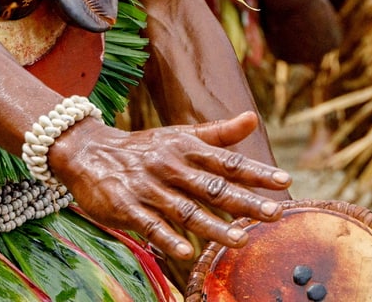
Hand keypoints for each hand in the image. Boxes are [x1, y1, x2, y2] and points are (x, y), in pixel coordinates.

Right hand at [47, 111, 291, 259]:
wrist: (87, 151)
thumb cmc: (143, 147)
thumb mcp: (179, 135)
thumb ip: (218, 133)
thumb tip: (253, 118)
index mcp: (187, 148)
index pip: (227, 161)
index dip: (256, 171)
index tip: (284, 181)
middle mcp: (171, 166)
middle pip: (212, 186)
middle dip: (244, 201)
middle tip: (274, 213)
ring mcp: (149, 188)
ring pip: (185, 210)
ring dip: (213, 225)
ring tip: (240, 240)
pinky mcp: (126, 207)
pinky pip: (150, 225)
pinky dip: (168, 238)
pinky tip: (187, 252)